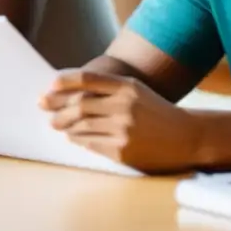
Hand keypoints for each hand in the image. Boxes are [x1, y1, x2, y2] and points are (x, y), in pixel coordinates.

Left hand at [39, 70, 203, 173]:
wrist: (186, 136)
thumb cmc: (156, 112)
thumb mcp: (137, 92)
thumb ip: (108, 89)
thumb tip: (70, 94)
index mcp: (128, 86)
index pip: (88, 79)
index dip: (64, 82)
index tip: (49, 86)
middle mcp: (125, 105)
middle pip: (79, 104)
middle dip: (57, 107)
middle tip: (45, 109)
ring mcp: (124, 129)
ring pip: (81, 125)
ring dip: (64, 125)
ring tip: (56, 124)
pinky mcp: (123, 150)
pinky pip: (90, 143)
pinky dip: (77, 139)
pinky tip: (73, 136)